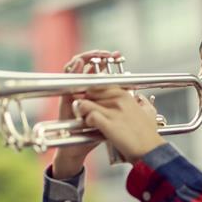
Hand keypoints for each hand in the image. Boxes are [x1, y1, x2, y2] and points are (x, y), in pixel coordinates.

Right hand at [51, 49, 120, 178]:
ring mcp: (72, 92)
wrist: (76, 148)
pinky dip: (70, 70)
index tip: (117, 54)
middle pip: (86, 65)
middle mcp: (83, 90)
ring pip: (74, 69)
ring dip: (83, 59)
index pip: (99, 69)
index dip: (107, 60)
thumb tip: (138, 96)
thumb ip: (120, 107)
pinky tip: (77, 63)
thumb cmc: (95, 133)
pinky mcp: (63, 96)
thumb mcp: (112, 118)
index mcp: (96, 92)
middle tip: (107, 53)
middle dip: (95, 55)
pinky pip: (64, 80)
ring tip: (93, 55)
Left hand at [73, 87, 164, 162]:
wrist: (150, 150)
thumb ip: (143, 104)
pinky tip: (92, 126)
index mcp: (126, 96)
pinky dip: (87, 121)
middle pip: (91, 93)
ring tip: (88, 119)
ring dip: (84, 112)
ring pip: (86, 104)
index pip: (101, 85)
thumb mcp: (148, 113)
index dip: (93, 92)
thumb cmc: (148, 135)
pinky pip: (89, 116)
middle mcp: (118, 100)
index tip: (91, 98)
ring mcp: (112, 111)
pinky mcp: (107, 124)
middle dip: (86, 101)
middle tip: (87, 109)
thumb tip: (141, 100)